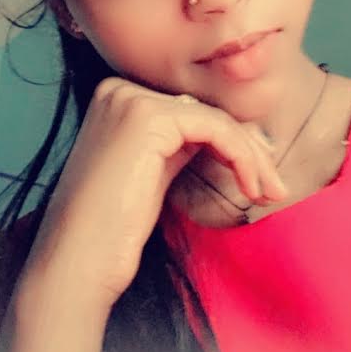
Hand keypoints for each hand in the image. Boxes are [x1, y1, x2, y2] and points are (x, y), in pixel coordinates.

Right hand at [22, 78, 286, 309]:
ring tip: (269, 193)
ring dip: (251, 158)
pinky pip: (215, 128)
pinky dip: (241, 157)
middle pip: (205, 112)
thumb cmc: (112, 229)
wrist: (78, 262)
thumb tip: (233, 134)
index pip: (191, 111)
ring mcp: (131, 99)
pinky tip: (250, 187)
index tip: (258, 177)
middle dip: (247, 149)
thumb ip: (180, 143)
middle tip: (273, 187)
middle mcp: (119, 89)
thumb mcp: (152, 170)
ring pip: (216, 119)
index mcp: (116, 97)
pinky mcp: (147, 117)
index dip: (231, 143)